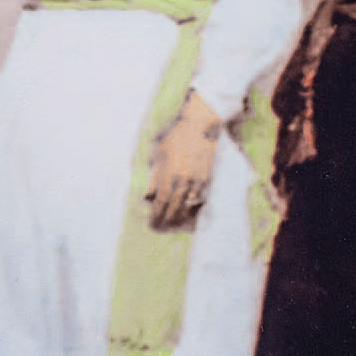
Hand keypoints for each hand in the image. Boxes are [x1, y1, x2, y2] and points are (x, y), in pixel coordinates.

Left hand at [147, 92, 222, 229]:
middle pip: (174, 209)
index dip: (156, 217)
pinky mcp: (206, 179)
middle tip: (160, 228)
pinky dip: (191, 208)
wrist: (200, 126)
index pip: (161, 204)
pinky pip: (197, 199)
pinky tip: (186, 212)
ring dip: (178, 218)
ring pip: (187, 207)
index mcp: (169, 175)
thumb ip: (154, 179)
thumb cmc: (175, 138)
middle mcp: (183, 181)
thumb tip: (148, 198)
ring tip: (171, 224)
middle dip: (166, 222)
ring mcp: (196, 181)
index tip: (151, 225)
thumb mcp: (158, 155)